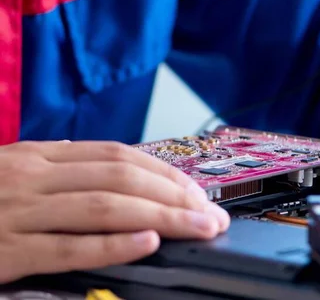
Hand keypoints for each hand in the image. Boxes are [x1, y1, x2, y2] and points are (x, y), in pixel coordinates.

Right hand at [0, 140, 229, 283]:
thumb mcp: (19, 174)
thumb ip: (66, 174)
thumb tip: (127, 182)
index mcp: (39, 155)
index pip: (118, 156)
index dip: (165, 174)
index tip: (198, 192)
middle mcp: (32, 176)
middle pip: (121, 179)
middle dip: (176, 197)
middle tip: (212, 216)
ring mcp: (16, 212)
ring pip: (104, 208)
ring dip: (162, 218)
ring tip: (199, 229)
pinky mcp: (3, 252)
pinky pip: (67, 246)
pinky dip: (112, 246)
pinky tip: (147, 246)